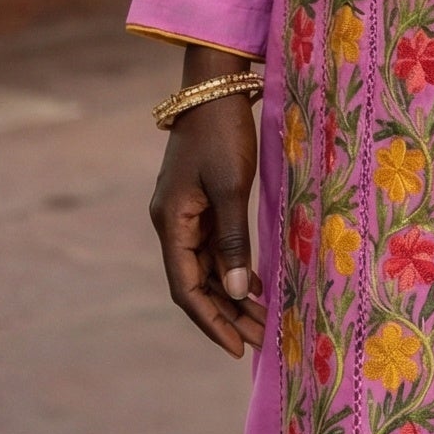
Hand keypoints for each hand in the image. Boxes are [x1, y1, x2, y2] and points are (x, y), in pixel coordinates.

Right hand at [148, 46, 265, 357]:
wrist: (214, 86)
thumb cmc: (222, 133)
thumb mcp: (230, 187)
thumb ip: (232, 240)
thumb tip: (235, 291)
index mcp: (171, 223)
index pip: (186, 288)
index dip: (211, 320)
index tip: (235, 348)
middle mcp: (172, 223)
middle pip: (197, 282)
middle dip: (227, 313)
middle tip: (261, 339)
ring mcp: (185, 212)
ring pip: (207, 267)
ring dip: (232, 293)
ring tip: (263, 319)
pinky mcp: (200, 201)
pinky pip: (213, 247)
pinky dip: (232, 268)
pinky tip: (253, 283)